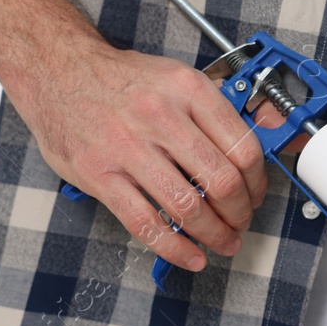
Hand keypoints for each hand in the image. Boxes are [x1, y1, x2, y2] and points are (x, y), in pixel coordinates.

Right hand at [11, 42, 268, 271]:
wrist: (57, 69)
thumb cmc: (121, 80)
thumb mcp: (177, 78)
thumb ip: (219, 108)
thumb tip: (268, 131)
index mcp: (187, 90)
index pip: (243, 147)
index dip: (258, 183)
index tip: (256, 196)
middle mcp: (160, 116)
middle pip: (222, 181)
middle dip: (240, 214)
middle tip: (241, 223)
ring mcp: (127, 146)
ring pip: (187, 206)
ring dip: (214, 234)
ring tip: (222, 242)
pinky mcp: (100, 174)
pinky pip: (145, 223)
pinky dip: (174, 248)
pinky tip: (190, 256)